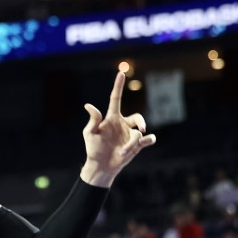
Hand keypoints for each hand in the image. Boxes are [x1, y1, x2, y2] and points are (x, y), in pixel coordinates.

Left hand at [80, 71, 155, 187]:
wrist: (101, 166)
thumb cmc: (93, 148)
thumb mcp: (90, 133)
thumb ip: (93, 119)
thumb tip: (88, 105)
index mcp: (112, 118)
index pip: (116, 98)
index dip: (118, 85)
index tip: (121, 72)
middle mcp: (123, 124)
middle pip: (138, 116)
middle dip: (141, 121)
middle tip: (140, 128)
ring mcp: (130, 134)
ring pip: (139, 132)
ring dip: (132, 142)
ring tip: (122, 152)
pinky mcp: (137, 145)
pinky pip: (149, 139)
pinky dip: (149, 140)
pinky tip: (146, 141)